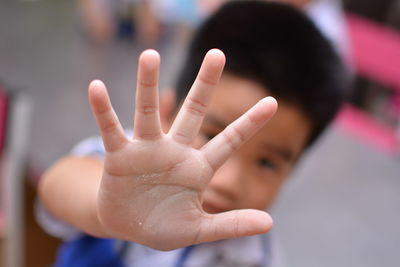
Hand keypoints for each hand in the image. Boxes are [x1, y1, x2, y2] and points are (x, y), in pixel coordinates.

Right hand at [88, 49, 276, 249]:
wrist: (129, 228)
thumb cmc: (165, 226)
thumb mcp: (199, 229)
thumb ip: (230, 224)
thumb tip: (268, 223)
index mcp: (198, 168)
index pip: (229, 141)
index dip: (249, 123)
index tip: (272, 102)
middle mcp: (174, 152)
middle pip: (192, 112)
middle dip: (205, 84)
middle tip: (217, 54)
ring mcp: (147, 151)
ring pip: (148, 113)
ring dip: (148, 84)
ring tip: (150, 55)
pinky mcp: (120, 157)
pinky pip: (111, 130)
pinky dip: (103, 110)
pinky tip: (96, 88)